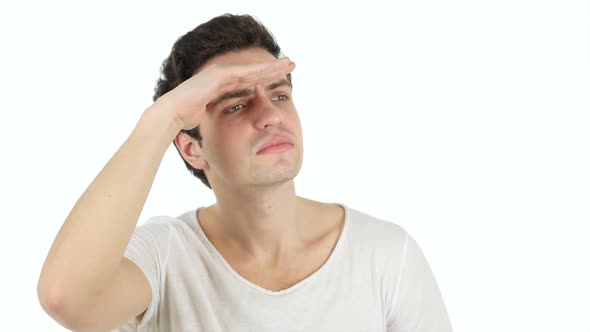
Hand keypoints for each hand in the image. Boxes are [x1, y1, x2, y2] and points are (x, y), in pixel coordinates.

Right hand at [154, 57, 294, 130]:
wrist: (172, 114)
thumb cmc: (186, 119)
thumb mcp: (210, 116)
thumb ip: (220, 114)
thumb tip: (225, 126)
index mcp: (222, 86)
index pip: (249, 81)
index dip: (265, 78)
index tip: (281, 78)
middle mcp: (223, 76)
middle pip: (254, 72)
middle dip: (273, 68)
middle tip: (291, 65)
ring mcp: (220, 74)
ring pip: (252, 69)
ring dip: (271, 66)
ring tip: (289, 63)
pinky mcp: (219, 75)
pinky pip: (244, 72)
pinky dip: (259, 70)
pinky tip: (274, 69)